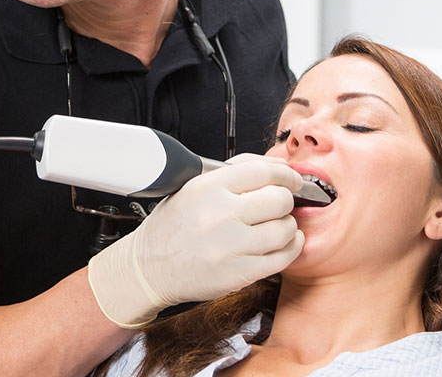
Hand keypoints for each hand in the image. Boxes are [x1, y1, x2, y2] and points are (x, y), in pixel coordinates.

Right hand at [87, 155, 304, 327]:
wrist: (148, 268)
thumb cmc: (173, 227)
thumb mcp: (193, 187)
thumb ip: (235, 173)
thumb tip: (277, 167)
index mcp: (207, 188)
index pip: (263, 171)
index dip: (286, 174)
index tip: (292, 180)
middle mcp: (219, 215)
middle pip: (279, 200)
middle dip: (285, 200)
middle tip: (281, 204)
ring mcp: (229, 246)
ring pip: (284, 229)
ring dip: (288, 226)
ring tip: (278, 225)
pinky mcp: (238, 273)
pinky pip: (282, 258)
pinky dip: (290, 247)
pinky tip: (283, 243)